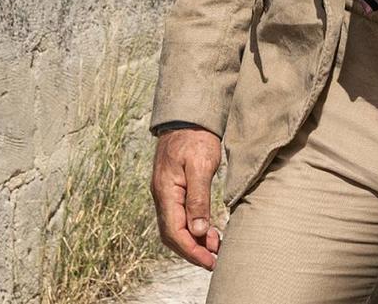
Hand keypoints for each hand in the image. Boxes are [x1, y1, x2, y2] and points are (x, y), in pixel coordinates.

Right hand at [150, 127, 222, 268]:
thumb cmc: (195, 137)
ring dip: (194, 240)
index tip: (210, 260)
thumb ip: (198, 198)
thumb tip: (198, 230)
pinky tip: (207, 229)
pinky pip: (180, 216)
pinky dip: (193, 227)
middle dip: (193, 250)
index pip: (174, 231)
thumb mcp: (200, 165)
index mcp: (166, 192)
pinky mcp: (174, 189)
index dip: (191, 250)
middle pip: (172, 234)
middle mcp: (163, 196)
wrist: (188, 116)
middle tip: (215, 258)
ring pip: (176, 227)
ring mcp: (167, 193)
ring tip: (215, 244)